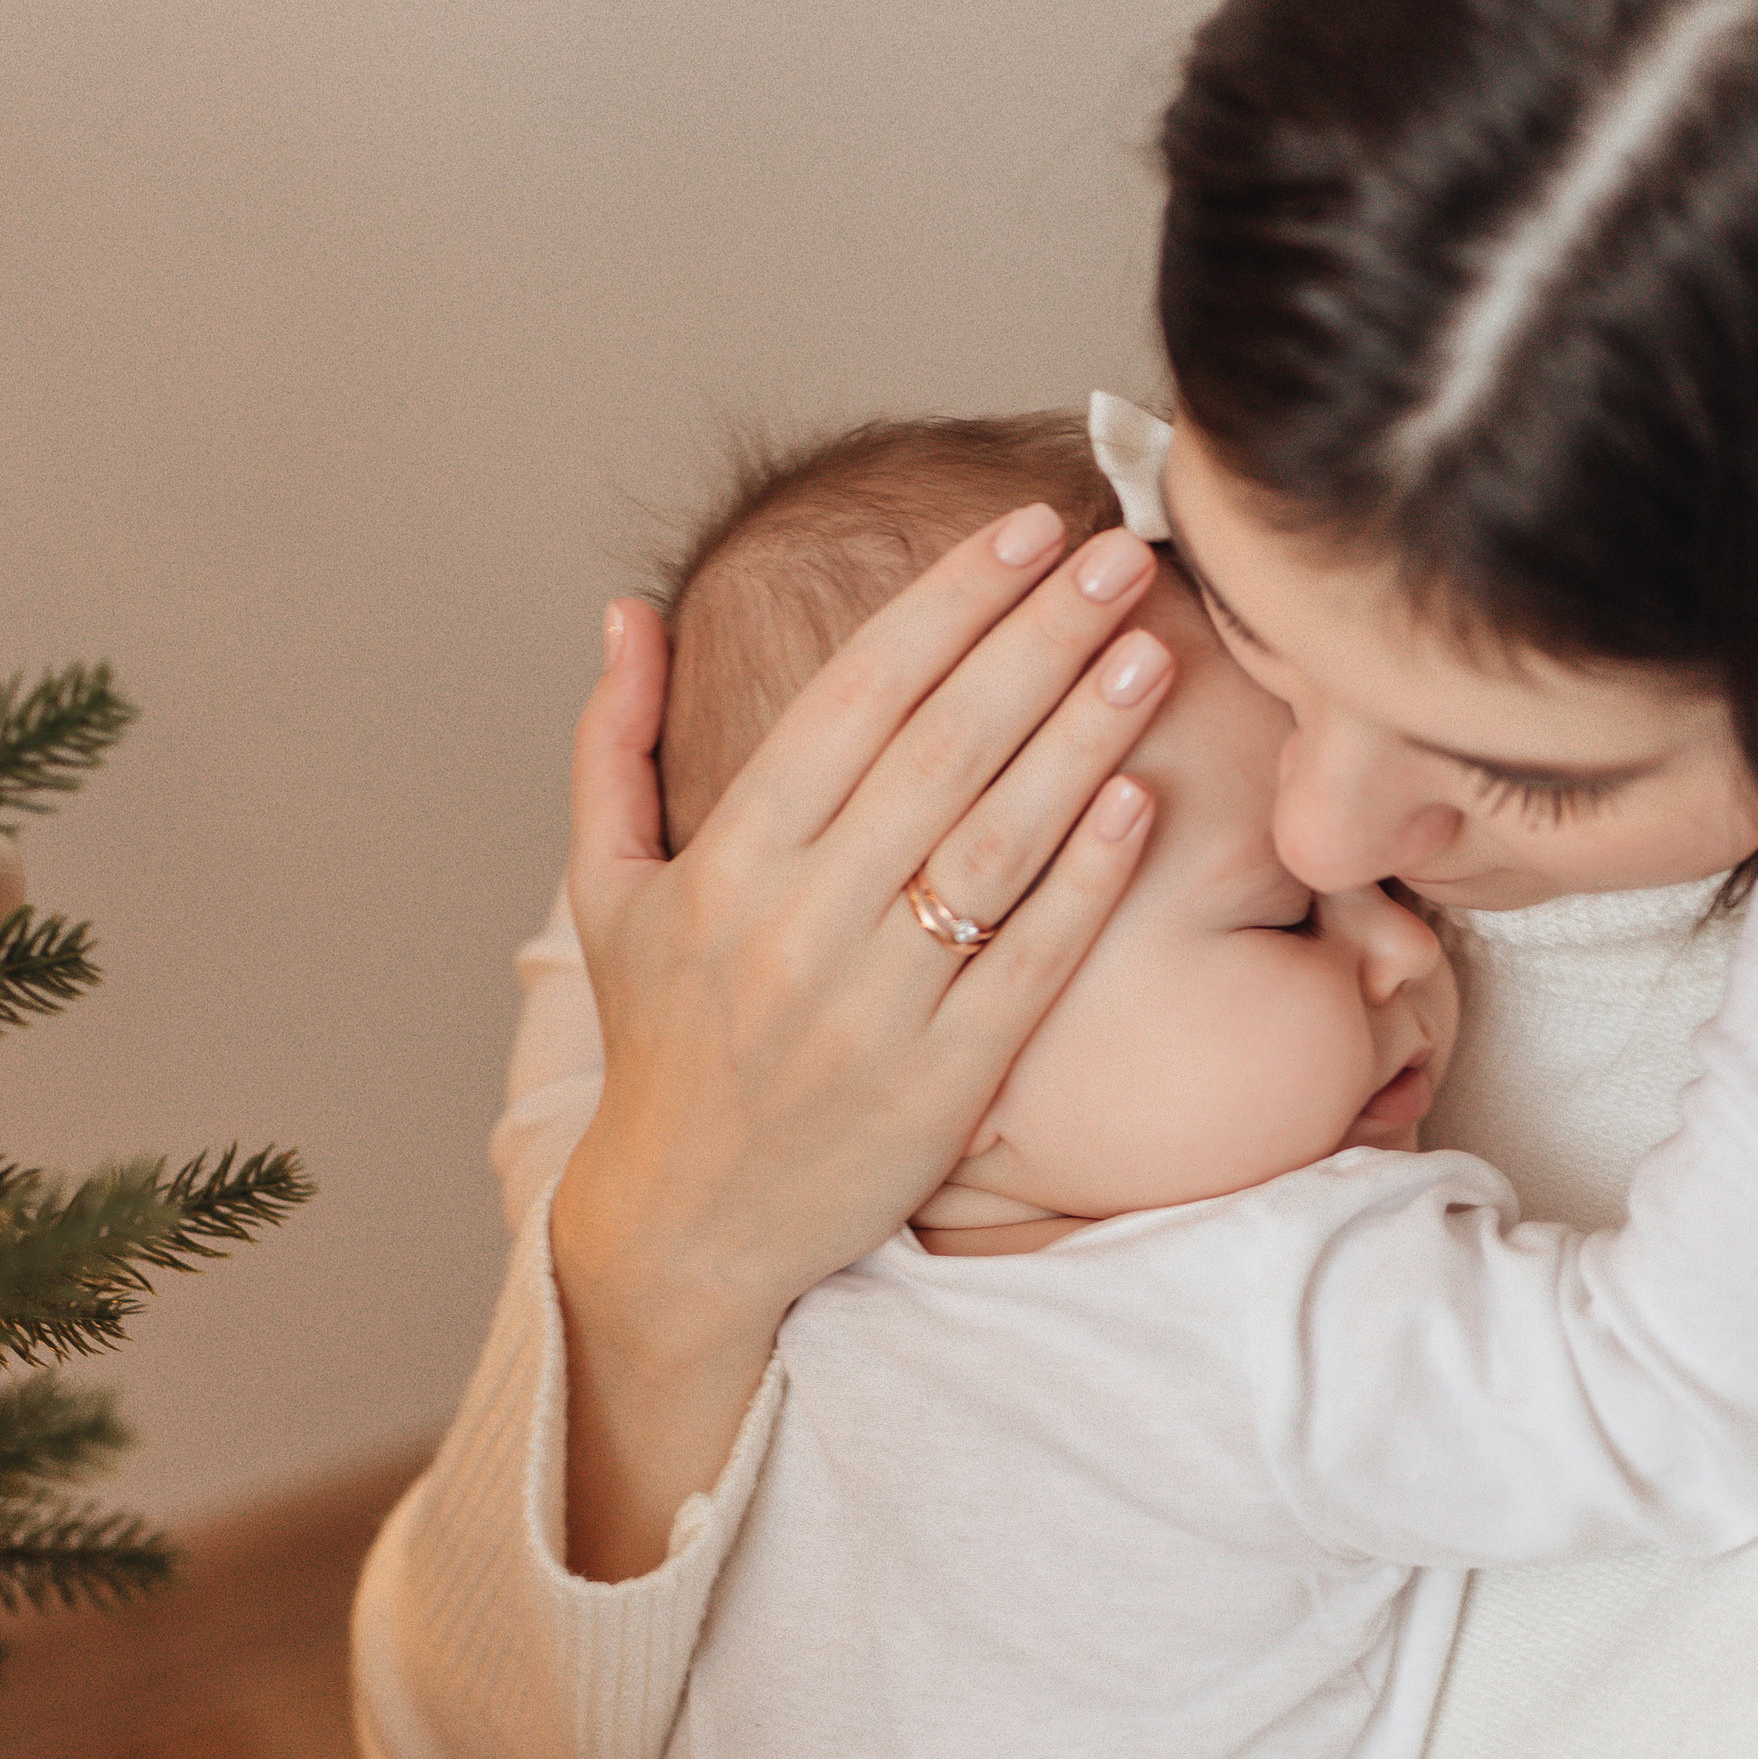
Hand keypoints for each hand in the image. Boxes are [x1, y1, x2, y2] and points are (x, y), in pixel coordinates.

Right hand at [551, 509, 1176, 1573]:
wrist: (688, 1226)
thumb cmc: (662, 1044)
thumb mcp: (607, 892)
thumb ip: (613, 745)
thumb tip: (626, 611)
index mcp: (728, 860)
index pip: (856, 696)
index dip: (949, 602)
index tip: (1027, 531)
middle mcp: (799, 923)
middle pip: (943, 748)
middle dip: (1039, 636)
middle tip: (1126, 553)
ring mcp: (875, 1006)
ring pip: (994, 843)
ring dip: (1081, 737)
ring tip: (1150, 647)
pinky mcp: (941, 1084)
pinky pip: (1027, 963)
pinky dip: (1085, 880)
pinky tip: (1139, 796)